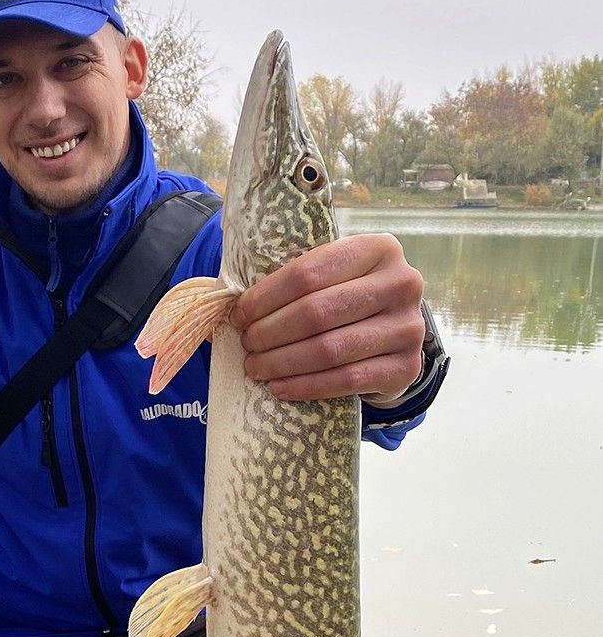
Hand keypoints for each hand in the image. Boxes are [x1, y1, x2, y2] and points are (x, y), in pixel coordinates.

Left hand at [229, 234, 424, 404]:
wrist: (393, 337)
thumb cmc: (348, 300)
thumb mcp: (332, 277)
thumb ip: (296, 280)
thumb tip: (228, 300)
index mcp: (379, 248)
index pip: (309, 272)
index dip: (266, 297)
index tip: (239, 315)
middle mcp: (402, 284)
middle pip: (317, 312)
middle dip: (271, 332)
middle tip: (247, 344)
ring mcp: (408, 328)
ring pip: (329, 349)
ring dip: (282, 362)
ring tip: (256, 367)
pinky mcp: (406, 368)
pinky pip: (346, 380)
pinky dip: (306, 386)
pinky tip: (280, 387)